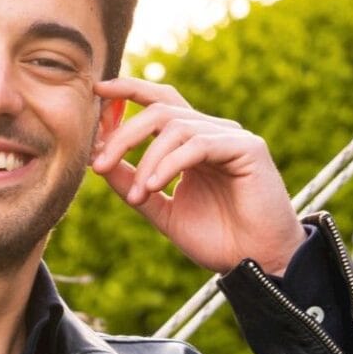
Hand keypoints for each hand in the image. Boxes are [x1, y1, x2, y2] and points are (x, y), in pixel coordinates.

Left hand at [90, 77, 304, 275]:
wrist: (255, 263)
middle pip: (159, 109)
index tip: (97, 90)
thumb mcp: (160, 208)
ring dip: (146, 161)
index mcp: (190, 142)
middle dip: (123, 134)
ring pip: (174, 126)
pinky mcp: (247, 149)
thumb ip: (131, 183)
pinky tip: (154, 187)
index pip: (158, 102)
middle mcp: (210, 133)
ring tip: (137, 196)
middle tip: (99, 164)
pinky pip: (197, 145)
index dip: (129, 91)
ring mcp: (229, 137)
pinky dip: (169, 164)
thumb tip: (97, 159)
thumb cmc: (215, 237)